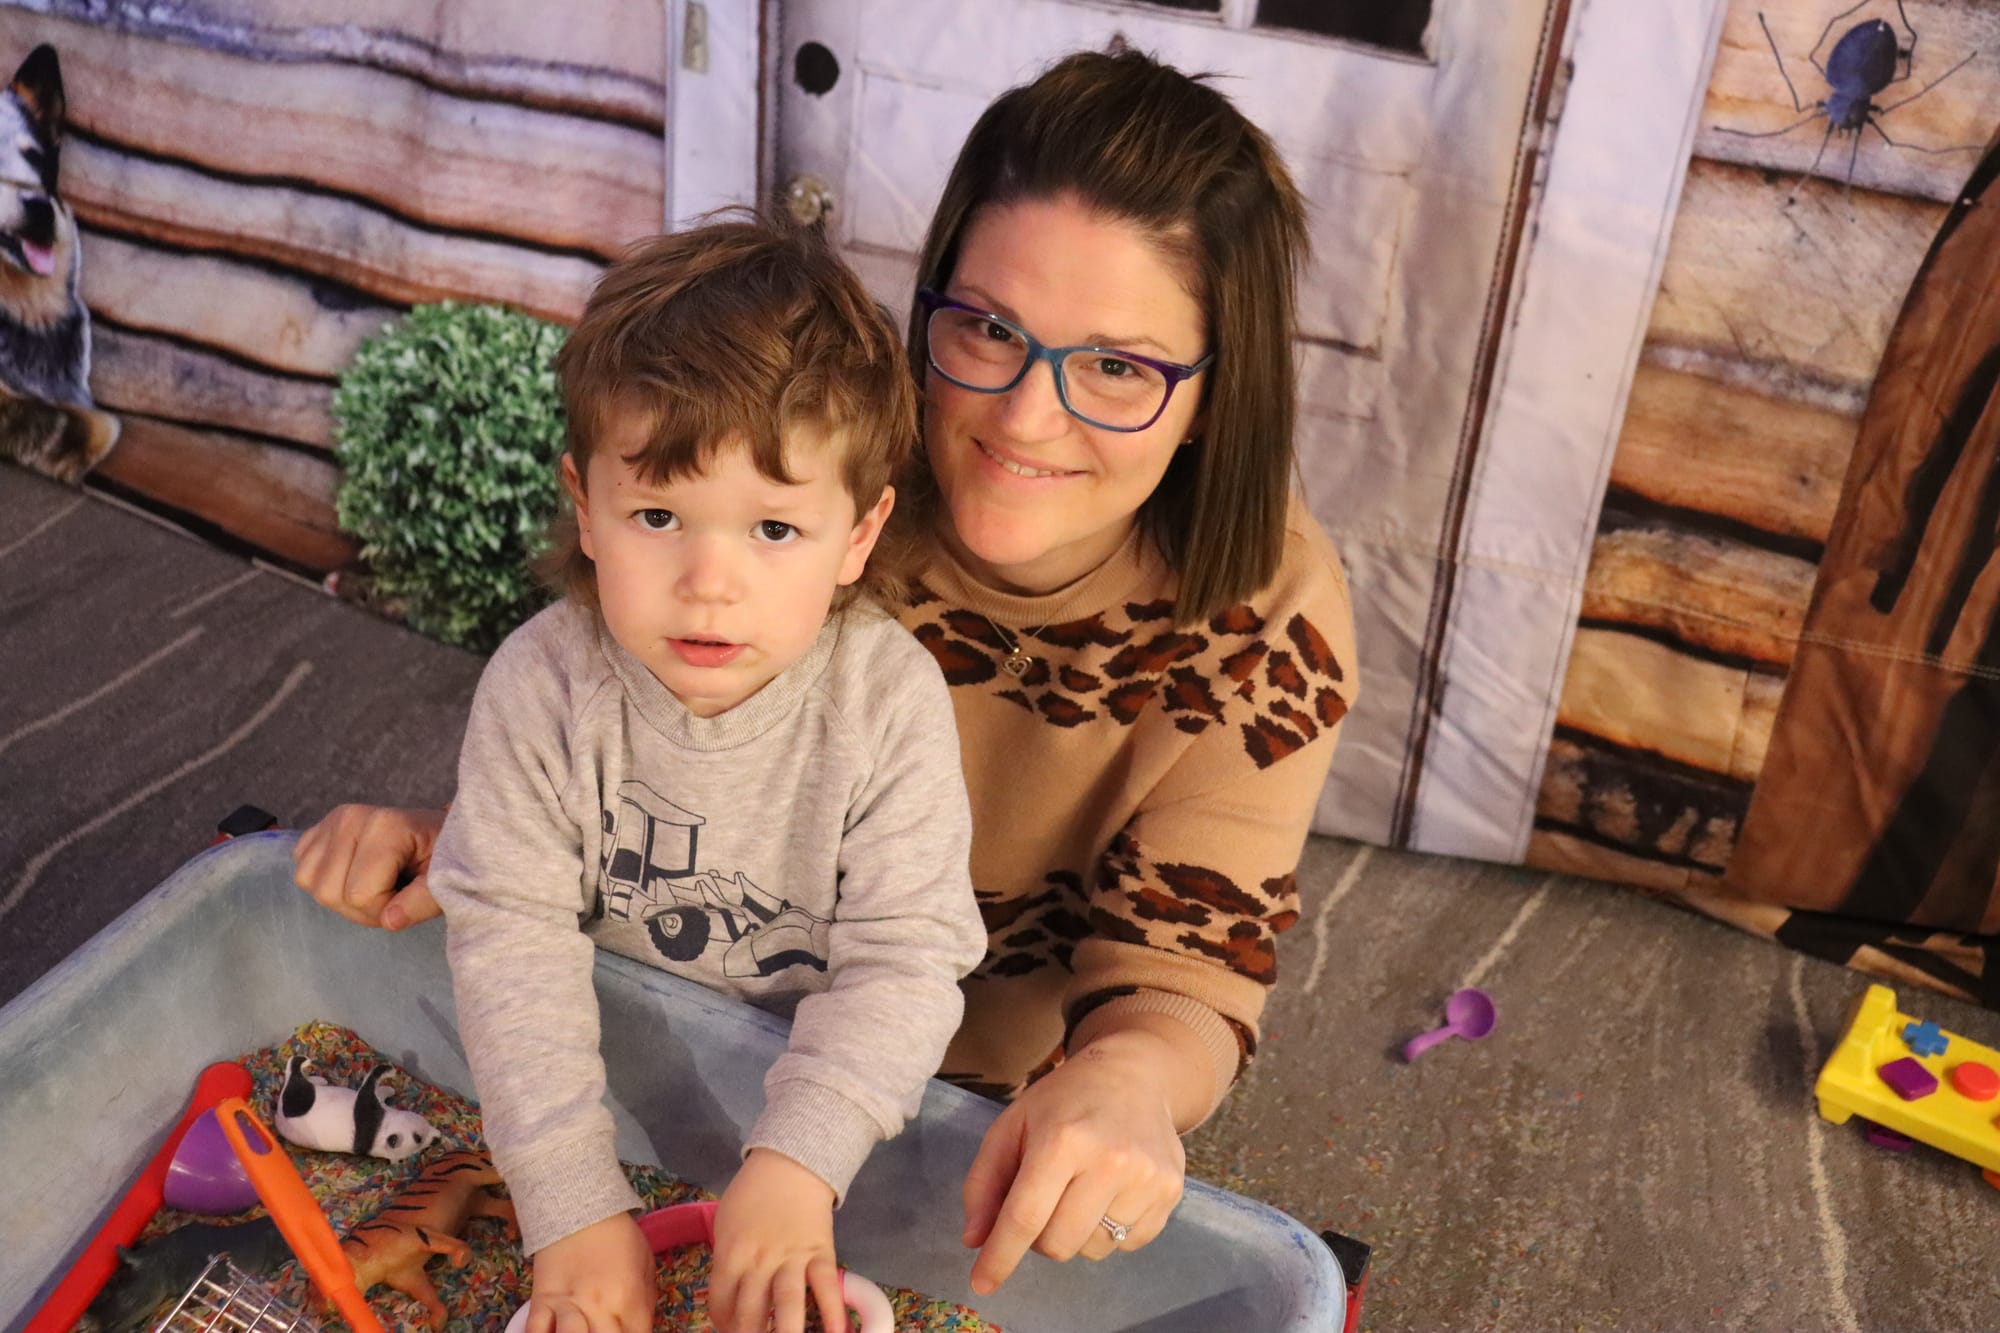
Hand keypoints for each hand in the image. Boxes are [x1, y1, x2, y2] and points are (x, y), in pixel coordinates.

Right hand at [291, 803, 444, 929]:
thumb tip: (389, 920)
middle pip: (330, 893)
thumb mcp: (445, 880)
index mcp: (385, 825)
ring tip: (373, 885)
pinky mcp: (317, 831)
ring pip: (311, 885)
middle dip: (363, 909)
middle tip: (392, 894)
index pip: (361, 895)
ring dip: (342, 899)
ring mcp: (329, 822)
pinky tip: (353, 875)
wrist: (434, 834)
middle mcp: (349, 818)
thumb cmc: (442, 856)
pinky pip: (303, 871)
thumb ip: (422, 902)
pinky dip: (325, 883)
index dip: (385, 909)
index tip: (409, 896)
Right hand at [526, 1213, 654, 1332]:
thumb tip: (641, 1329)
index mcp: (630, 1300)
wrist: (580, 1208)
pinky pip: (535, 1331)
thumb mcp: (646, 1266)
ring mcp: (569, 1306)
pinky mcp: (542, 1301)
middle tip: (602, 1332)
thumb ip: (644, 1304)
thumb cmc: (620, 1237)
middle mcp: (600, 1308)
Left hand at [709, 1149, 845, 1332]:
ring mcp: (793, 1258)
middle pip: (751, 1310)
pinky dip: (833, 1312)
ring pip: (787, 1303)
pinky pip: (827, 1287)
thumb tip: (727, 1294)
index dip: (722, 1323)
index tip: (729, 1330)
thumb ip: (726, 1259)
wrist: (792, 1163)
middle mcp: (760, 1260)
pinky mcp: (821, 1253)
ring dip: (785, 1331)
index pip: (721, 1301)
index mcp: (732, 1253)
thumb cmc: (752, 1193)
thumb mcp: (725, 1224)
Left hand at [961, 1024, 1189, 1293]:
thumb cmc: (1063, 1102)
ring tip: (1079, 1192)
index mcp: (1062, 1140)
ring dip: (1076, 1234)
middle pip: (1058, 1244)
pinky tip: (1109, 1193)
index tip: (981, 1283)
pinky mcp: (1170, 1191)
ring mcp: (1146, 1178)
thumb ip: (985, 1183)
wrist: (1133, 1075)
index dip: (1000, 1256)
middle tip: (1043, 1203)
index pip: (1025, 1217)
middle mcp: (1110, 1160)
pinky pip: (1128, 1245)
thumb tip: (976, 1240)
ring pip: (1093, 1250)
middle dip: (1039, 1237)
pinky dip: (1110, 1232)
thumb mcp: (1011, 1127)